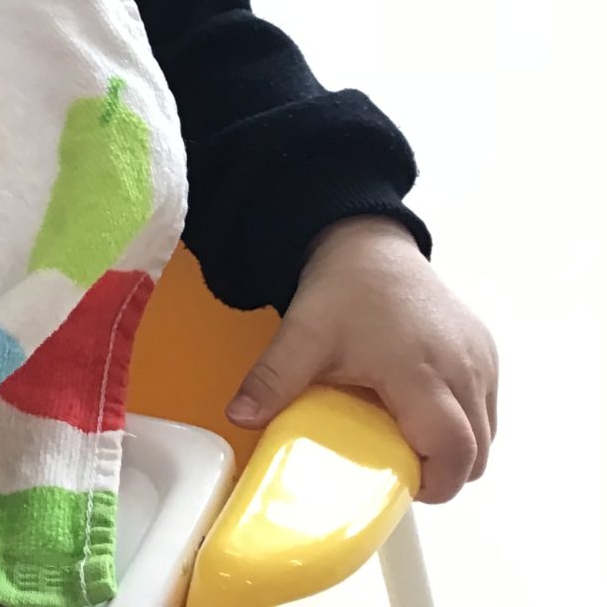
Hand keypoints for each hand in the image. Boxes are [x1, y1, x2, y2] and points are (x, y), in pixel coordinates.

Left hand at [229, 216, 497, 502]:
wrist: (368, 242)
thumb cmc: (345, 288)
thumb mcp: (302, 335)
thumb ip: (273, 380)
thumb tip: (240, 416)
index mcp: (422, 372)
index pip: (453, 451)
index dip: (433, 482)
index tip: (398, 485)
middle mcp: (464, 368)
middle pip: (477, 452)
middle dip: (442, 472)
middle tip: (395, 465)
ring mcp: (481, 359)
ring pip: (486, 431)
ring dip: (454, 447)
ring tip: (405, 436)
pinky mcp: (485, 350)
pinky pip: (487, 405)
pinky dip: (463, 420)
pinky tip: (421, 407)